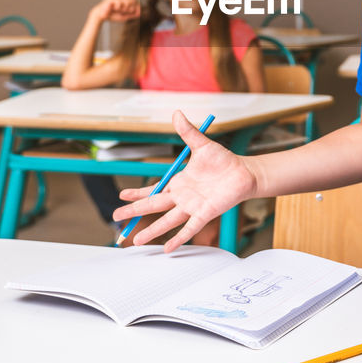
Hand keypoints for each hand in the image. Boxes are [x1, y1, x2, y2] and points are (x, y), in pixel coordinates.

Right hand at [89, 0, 140, 23]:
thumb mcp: (124, 16)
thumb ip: (132, 14)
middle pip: (132, 0)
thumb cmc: (112, 16)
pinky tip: (114, 9)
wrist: (100, 17)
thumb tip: (140, 13)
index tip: (140, 12)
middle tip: (127, 12)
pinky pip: (119, 3)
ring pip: (127, 2)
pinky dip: (118, 7)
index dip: (138, 6)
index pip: (133, 0)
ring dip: (124, 9)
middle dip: (131, 8)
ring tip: (119, 11)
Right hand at [113, 111, 258, 250]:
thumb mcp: (202, 144)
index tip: (122, 196)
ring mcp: (192, 206)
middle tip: (116, 218)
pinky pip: (190, 228)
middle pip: (153, 206)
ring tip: (135, 240)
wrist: (244, 172)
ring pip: (167, 221)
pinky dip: (179, 238)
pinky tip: (168, 249)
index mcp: (179, 182)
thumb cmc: (224, 160)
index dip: (137, 193)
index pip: (153, 190)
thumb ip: (187, 132)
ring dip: (151, 230)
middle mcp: (182, 197)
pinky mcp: (205, 213)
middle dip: (134, 212)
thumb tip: (176, 113)